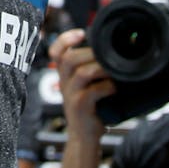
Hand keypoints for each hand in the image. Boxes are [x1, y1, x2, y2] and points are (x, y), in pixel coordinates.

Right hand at [48, 28, 115, 142]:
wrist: (84, 135)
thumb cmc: (90, 107)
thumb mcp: (84, 85)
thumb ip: (89, 67)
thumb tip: (110, 47)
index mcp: (64, 73)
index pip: (55, 51)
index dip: (65, 39)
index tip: (81, 32)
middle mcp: (64, 82)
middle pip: (70, 58)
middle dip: (91, 53)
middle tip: (106, 56)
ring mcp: (70, 95)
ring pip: (82, 73)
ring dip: (101, 69)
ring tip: (112, 71)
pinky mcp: (79, 107)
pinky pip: (93, 92)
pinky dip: (107, 87)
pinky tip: (113, 89)